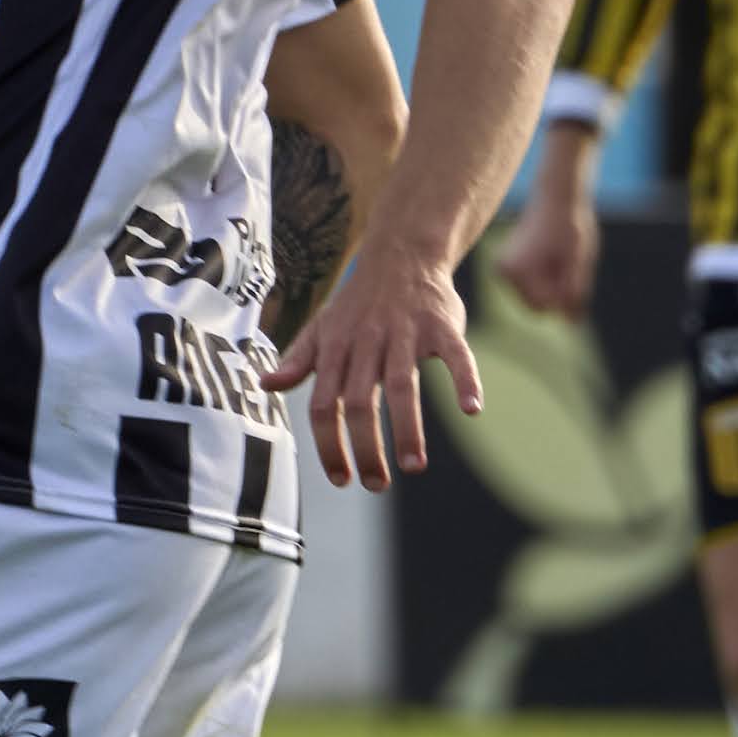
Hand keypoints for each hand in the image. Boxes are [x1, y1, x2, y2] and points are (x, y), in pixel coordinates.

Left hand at [261, 237, 482, 491]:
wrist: (401, 252)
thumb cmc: (358, 302)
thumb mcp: (322, 328)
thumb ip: (298, 360)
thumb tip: (265, 384)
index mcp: (335, 349)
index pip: (323, 406)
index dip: (329, 445)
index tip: (342, 479)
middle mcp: (367, 343)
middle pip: (360, 402)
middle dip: (367, 449)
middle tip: (378, 484)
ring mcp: (405, 333)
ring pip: (402, 385)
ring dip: (407, 428)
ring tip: (414, 466)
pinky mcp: (441, 325)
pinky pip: (454, 355)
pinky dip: (464, 379)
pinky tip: (472, 409)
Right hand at [491, 180, 599, 321]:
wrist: (557, 197)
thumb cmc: (570, 226)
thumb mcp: (579, 262)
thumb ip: (574, 293)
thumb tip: (571, 323)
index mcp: (515, 271)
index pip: (545, 306)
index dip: (564, 293)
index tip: (571, 267)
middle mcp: (502, 273)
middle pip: (537, 306)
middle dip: (556, 292)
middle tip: (566, 263)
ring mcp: (502, 271)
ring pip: (535, 298)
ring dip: (552, 286)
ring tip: (558, 257)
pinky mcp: (507, 268)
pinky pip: (532, 288)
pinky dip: (545, 280)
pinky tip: (551, 258)